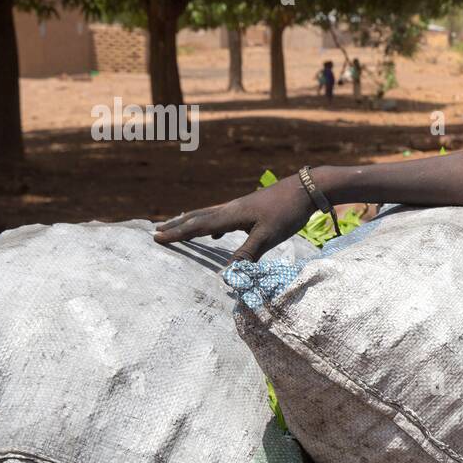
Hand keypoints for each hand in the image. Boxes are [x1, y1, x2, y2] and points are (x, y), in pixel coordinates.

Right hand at [153, 174, 314, 261]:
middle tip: (156, 231)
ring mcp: (241, 207)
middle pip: (198, 217)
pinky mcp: (251, 209)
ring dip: (192, 223)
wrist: (306, 189)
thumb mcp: (268, 236)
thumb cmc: (287, 212)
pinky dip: (213, 226)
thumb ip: (247, 253)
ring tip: (179, 229)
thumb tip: (227, 273)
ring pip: (210, 215)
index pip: (198, 226)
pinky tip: (217, 234)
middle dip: (177, 226)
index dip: (177, 234)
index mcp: (231, 215)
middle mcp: (231, 209)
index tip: (156, 238)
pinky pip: (224, 218)